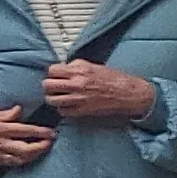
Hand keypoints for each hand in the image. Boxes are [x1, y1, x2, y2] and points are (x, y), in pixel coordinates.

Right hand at [0, 108, 54, 166]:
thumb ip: (4, 113)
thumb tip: (19, 110)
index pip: (26, 131)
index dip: (41, 132)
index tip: (51, 132)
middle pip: (26, 148)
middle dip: (41, 146)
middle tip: (49, 143)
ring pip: (21, 158)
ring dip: (34, 155)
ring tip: (41, 150)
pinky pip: (11, 163)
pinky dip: (22, 161)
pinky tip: (26, 157)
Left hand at [43, 59, 158, 123]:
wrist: (129, 93)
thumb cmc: (114, 79)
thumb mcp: (94, 66)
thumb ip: (76, 66)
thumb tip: (62, 67)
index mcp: (79, 70)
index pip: (52, 70)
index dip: (52, 73)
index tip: (55, 76)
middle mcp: (77, 84)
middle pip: (47, 85)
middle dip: (48, 86)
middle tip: (53, 87)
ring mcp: (79, 98)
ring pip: (51, 100)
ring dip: (53, 98)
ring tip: (58, 97)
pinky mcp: (83, 110)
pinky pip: (63, 111)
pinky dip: (63, 109)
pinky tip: (68, 105)